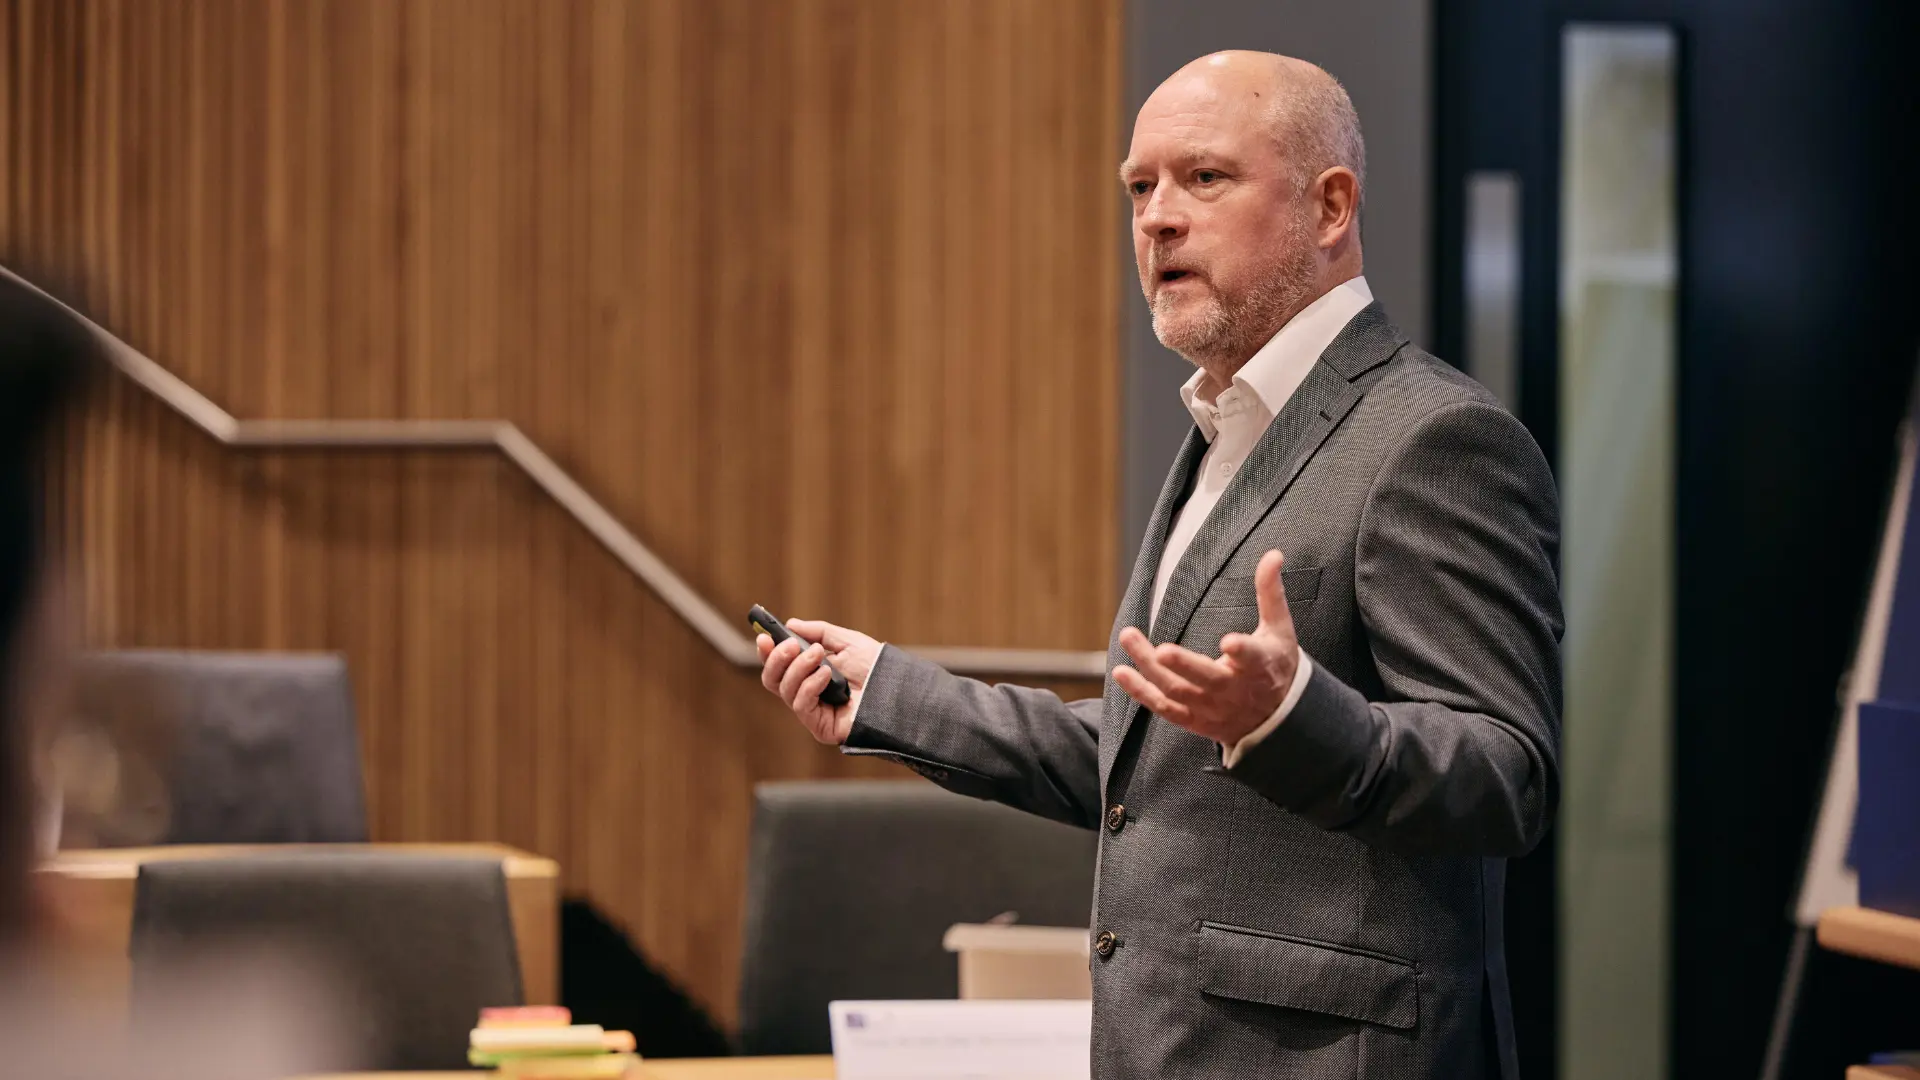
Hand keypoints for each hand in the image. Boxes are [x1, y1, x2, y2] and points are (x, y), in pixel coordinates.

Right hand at [756, 618, 882, 744]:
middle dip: (777, 659)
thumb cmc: (876, 667)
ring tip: (818, 654)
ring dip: (798, 668)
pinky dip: (810, 685)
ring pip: (785, 690)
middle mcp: (807, 693)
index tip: (764, 637)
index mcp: (810, 674)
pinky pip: (801, 705)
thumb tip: (791, 624)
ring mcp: (813, 711)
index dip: (767, 653)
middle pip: (773, 680)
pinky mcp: (820, 727)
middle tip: (790, 646)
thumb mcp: (846, 642)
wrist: (898, 689)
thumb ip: (819, 632)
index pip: (779, 667)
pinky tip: (826, 675)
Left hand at [1112, 549, 1300, 745]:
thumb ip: (1271, 592)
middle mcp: (1234, 690)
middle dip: (1183, 664)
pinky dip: (1141, 692)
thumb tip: (1273, 554)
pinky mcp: (1195, 720)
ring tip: (1128, 637)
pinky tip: (1122, 672)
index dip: (1242, 651)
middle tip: (1160, 649)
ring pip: (1177, 690)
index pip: (1252, 658)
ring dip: (1149, 667)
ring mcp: (1212, 708)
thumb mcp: (1279, 630)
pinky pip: (1164, 708)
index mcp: (1259, 666)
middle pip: (1206, 679)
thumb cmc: (1275, 665)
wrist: (1276, 718)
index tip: (1229, 642)